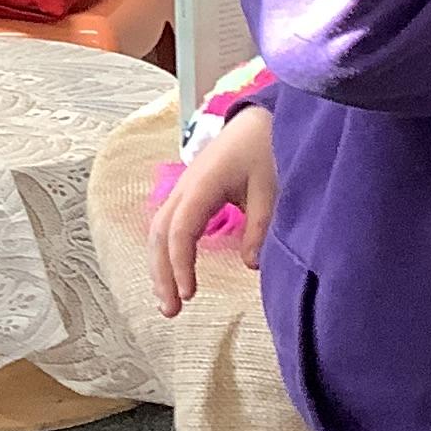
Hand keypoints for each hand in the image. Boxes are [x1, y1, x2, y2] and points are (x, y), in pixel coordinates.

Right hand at [148, 105, 275, 316]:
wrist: (263, 119)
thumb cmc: (268, 147)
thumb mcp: (272, 187)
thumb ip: (261, 226)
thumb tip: (252, 265)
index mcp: (202, 183)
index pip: (180, 230)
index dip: (180, 264)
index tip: (188, 294)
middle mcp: (185, 187)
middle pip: (159, 233)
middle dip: (160, 273)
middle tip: (170, 311)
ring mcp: (184, 189)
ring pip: (159, 230)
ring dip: (160, 266)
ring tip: (167, 302)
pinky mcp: (191, 193)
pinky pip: (170, 224)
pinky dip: (168, 252)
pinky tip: (175, 275)